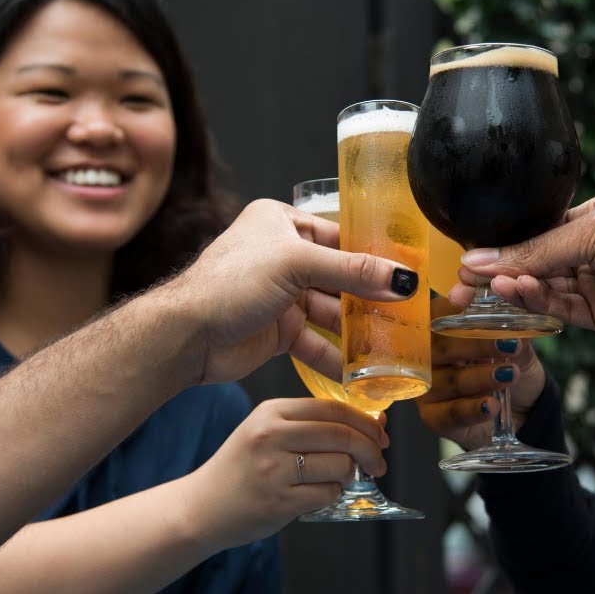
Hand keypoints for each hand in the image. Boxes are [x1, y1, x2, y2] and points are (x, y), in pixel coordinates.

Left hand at [164, 199, 418, 384]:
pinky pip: (317, 341)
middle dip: (370, 297)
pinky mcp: (279, 330)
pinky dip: (336, 356)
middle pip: (340, 276)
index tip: (408, 271)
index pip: (340, 235)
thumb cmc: (228, 283)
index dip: (374, 254)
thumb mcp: (295, 264)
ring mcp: (282, 295)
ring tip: (391, 345)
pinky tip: (360, 371)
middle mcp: (283, 256)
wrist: (186, 336)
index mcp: (281, 222)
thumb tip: (401, 278)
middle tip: (408, 313)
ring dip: (357, 330)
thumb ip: (351, 271)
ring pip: (332, 311)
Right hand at [178, 398, 389, 547]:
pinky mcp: (278, 501)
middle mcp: (271, 435)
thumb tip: (375, 422)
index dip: (365, 421)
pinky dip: (332, 495)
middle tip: (378, 462)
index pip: (332, 408)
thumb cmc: (242, 468)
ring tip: (336, 479)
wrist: (202, 507)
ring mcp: (273, 469)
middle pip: (342, 434)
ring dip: (349, 475)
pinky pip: (327, 494)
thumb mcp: (268, 431)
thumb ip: (315, 425)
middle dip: (371, 449)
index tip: (380, 434)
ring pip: (340, 466)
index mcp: (271, 412)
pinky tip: (317, 494)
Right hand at [415, 295, 547, 449]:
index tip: (478, 307)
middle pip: (441, 347)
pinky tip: (492, 405)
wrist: (523, 407)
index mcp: (443, 329)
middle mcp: (428, 357)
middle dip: (477, 345)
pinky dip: (472, 409)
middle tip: (510, 346)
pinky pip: (449, 413)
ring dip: (480, 377)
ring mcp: (428, 388)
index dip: (455, 309)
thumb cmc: (510, 365)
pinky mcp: (433, 418)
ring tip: (510, 375)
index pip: (440, 314)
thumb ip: (513, 329)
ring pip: (448, 380)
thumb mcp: (517, 343)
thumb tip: (514, 315)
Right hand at [452, 188, 594, 342]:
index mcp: (590, 215)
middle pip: (533, 263)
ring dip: (517, 287)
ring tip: (495, 285)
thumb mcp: (592, 230)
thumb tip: (478, 259)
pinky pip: (561, 311)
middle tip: (462, 285)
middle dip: (499, 273)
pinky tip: (518, 293)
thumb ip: (533, 251)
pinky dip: (538, 303)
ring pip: (543, 289)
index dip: (500, 247)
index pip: (533, 232)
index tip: (465, 260)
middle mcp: (591, 250)